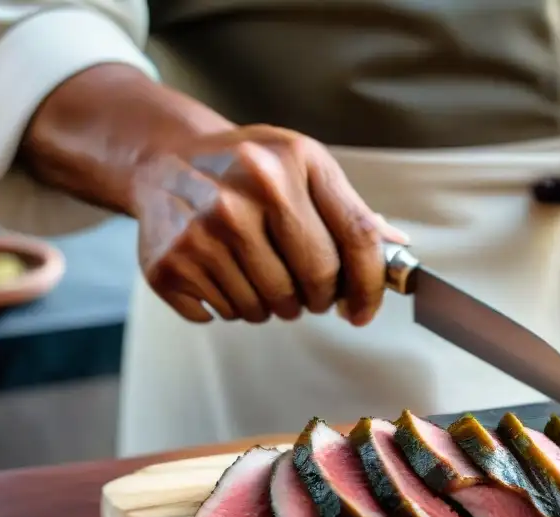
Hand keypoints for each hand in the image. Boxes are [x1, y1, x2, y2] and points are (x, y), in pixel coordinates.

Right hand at [129, 125, 407, 325]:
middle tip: (307, 293)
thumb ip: (349, 210)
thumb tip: (396, 250)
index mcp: (295, 161)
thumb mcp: (302, 167)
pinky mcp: (171, 262)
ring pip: (269, 307)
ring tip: (258, 274)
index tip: (364, 310)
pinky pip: (226, 314)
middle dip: (319, 298)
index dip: (370, 284)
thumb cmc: (247, 169)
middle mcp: (250, 189)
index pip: (357, 237)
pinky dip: (232, 307)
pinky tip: (222, 273)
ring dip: (273, 306)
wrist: (164, 159)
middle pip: (316, 279)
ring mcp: (206, 227)